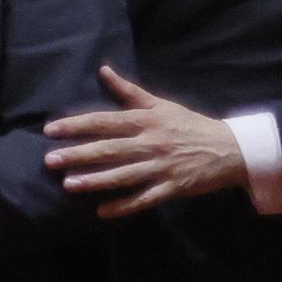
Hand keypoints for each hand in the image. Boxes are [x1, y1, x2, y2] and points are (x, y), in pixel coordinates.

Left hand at [46, 69, 253, 216]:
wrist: (232, 149)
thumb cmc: (190, 125)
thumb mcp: (161, 104)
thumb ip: (129, 91)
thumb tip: (103, 70)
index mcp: (147, 121)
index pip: (105, 121)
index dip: (77, 125)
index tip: (51, 130)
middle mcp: (152, 143)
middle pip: (110, 149)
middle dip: (78, 155)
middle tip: (50, 160)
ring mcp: (162, 167)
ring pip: (123, 175)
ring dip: (95, 180)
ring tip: (68, 185)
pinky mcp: (173, 187)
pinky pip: (144, 198)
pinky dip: (123, 205)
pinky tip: (102, 211)